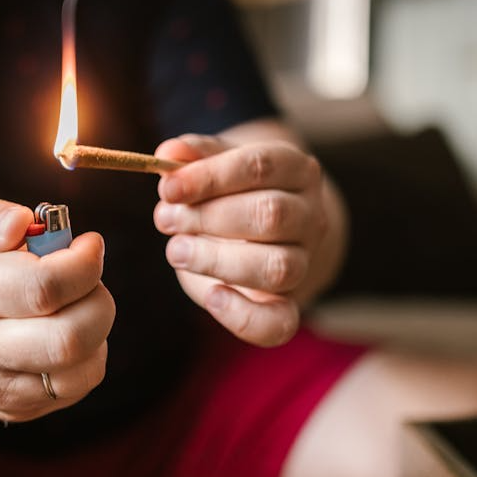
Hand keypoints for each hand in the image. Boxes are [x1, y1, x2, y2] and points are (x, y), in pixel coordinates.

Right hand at [0, 200, 113, 422]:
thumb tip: (24, 223)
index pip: (43, 286)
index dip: (84, 265)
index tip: (90, 245)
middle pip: (67, 338)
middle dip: (98, 301)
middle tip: (90, 281)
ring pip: (79, 368)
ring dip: (97, 330)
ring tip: (78, 307)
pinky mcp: (15, 407)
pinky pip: (78, 386)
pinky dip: (90, 356)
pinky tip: (68, 333)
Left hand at [153, 135, 327, 346]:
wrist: (261, 233)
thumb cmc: (231, 192)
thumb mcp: (214, 165)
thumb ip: (191, 156)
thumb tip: (167, 153)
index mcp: (295, 169)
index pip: (260, 167)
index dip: (210, 177)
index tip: (168, 189)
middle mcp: (310, 215)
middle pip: (271, 215)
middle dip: (208, 218)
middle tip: (166, 219)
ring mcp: (304, 261)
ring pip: (277, 267)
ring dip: (216, 260)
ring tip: (176, 250)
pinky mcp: (289, 304)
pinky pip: (280, 323)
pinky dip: (243, 317)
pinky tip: (212, 298)